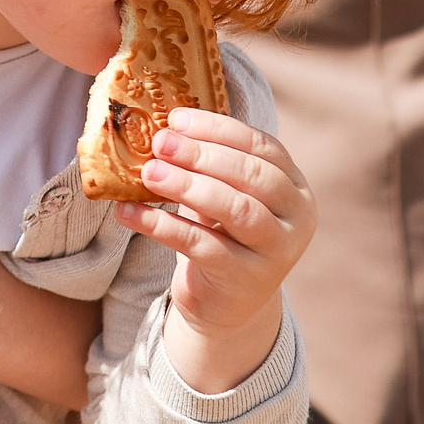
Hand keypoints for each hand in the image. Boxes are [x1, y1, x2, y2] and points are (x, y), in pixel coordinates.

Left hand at [113, 106, 317, 392]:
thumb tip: (160, 126)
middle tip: (160, 142)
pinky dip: (161, 224)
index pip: (262, 147)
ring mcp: (275, 251)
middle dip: (202, 154)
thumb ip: (205, 164)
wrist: (226, 305)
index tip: (176, 118)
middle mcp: (295, 218)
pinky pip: (200, 245)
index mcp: (294, 188)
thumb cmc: (221, 236)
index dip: (218, 129)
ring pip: (234, 209)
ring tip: (148, 173)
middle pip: (251, 175)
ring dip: (187, 185)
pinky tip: (128, 212)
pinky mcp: (244, 279)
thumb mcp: (221, 196)